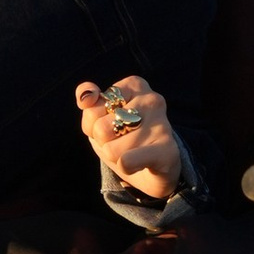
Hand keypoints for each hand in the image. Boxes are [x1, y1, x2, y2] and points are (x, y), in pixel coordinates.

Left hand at [77, 77, 187, 206]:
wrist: (155, 168)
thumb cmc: (124, 137)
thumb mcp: (100, 117)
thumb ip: (88, 100)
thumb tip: (85, 97)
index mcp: (135, 85)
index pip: (91, 108)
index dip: (92, 124)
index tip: (111, 124)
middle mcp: (151, 100)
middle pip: (100, 129)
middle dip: (104, 142)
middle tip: (122, 141)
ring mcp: (161, 125)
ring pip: (111, 149)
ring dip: (116, 156)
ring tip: (132, 151)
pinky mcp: (167, 151)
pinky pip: (127, 161)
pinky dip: (125, 167)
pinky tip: (138, 164)